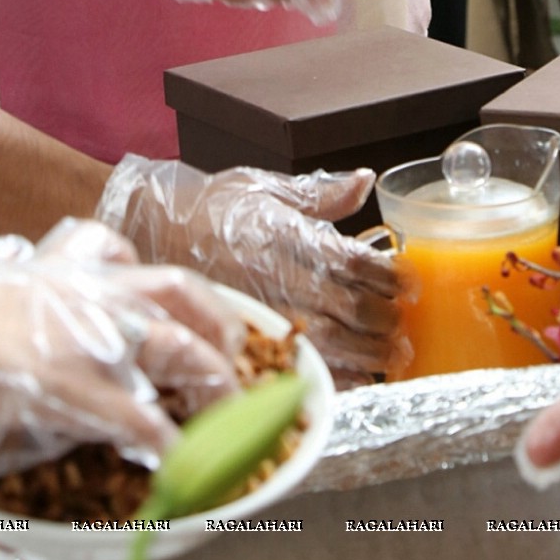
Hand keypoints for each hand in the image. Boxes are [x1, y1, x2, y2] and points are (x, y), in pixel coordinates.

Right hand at [0, 220, 240, 478]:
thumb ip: (23, 308)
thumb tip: (37, 329)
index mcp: (56, 268)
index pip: (128, 257)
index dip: (169, 287)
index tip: (196, 314)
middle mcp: (78, 288)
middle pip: (174, 288)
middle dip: (217, 323)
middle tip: (234, 360)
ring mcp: (75, 332)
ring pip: (170, 341)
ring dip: (208, 378)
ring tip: (224, 413)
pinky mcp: (62, 382)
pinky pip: (131, 411)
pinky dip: (160, 438)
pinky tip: (174, 461)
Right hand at [98, 157, 404, 387]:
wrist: (151, 232)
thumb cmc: (208, 206)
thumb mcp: (261, 186)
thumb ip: (319, 192)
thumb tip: (367, 181)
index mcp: (282, 230)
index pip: (350, 258)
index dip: (387, 275)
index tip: (409, 282)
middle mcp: (274, 271)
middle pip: (347, 305)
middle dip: (385, 320)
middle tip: (407, 326)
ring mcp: (259, 307)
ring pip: (328, 341)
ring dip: (368, 353)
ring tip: (394, 357)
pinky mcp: (244, 334)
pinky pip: (294, 362)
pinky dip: (329, 375)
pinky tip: (352, 377)